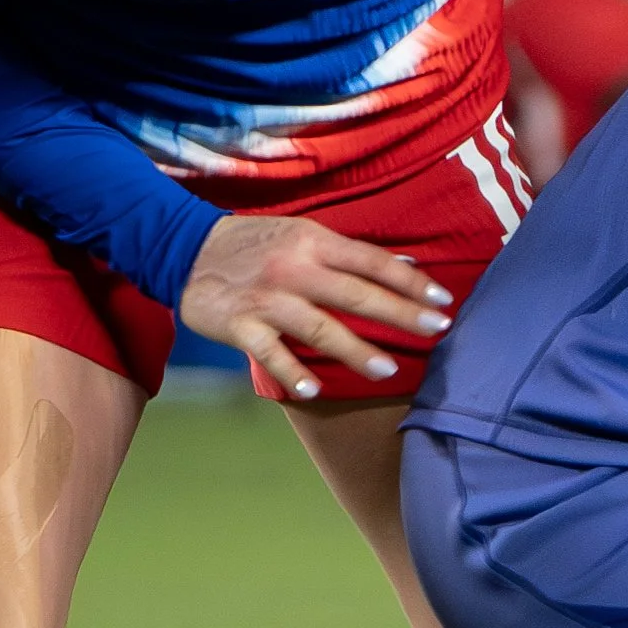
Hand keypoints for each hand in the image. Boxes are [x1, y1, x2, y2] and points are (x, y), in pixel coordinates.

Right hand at [178, 214, 452, 401]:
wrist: (184, 248)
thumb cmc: (256, 244)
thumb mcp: (304, 235)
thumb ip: (351, 254)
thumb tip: (409, 268)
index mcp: (314, 242)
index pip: (372, 262)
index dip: (410, 281)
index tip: (444, 300)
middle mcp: (294, 269)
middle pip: (355, 294)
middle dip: (400, 314)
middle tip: (438, 330)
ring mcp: (266, 299)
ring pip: (319, 328)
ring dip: (356, 351)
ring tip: (389, 370)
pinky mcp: (238, 325)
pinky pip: (269, 354)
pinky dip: (292, 373)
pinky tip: (314, 392)